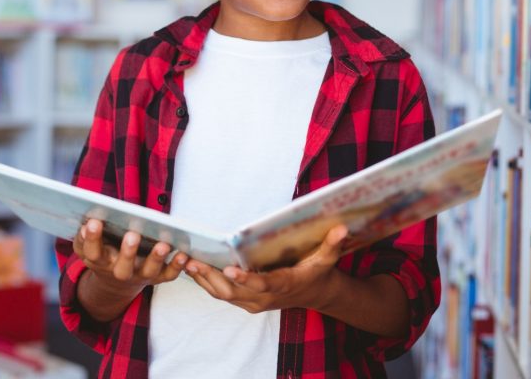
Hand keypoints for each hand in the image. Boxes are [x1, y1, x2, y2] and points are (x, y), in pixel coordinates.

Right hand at [74, 219, 189, 295]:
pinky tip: (183, 253)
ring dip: (156, 259)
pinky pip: (169, 274)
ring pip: (148, 271)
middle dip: (127, 252)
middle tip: (132, 234)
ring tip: (163, 244)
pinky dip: (177, 265)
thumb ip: (85, 236)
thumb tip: (87, 223)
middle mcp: (120, 272)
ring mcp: (140, 275)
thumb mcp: (89, 246)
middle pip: (123, 268)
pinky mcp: (158, 277)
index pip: (93, 252)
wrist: (116, 282)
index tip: (93, 222)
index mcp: (100, 262)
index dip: (92, 238)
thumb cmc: (104, 253)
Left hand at [183, 224, 348, 313]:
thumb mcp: (328, 258)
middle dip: (212, 278)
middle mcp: (265, 298)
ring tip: (187, 263)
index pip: (262, 284)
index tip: (229, 269)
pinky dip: (207, 283)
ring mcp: (254, 302)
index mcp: (283, 285)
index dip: (245, 278)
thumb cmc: (319, 272)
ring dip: (204, 280)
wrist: (317, 294)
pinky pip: (222, 294)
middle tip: (194, 262)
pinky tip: (194, 268)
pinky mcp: (246, 301)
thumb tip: (343, 228)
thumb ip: (333, 244)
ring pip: (223, 295)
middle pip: (233, 292)